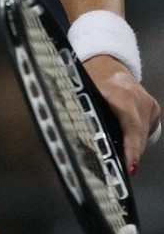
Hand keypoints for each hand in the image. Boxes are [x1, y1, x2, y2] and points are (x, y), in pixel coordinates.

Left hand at [84, 54, 161, 173]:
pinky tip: (125, 140)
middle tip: (120, 171)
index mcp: (121, 94)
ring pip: (142, 135)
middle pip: (138, 135)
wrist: (105, 61)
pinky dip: (136, 137)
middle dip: (130, 154)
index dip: (131, 148)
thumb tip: (80, 139)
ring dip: (132, 147)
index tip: (130, 167)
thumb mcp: (83, 92)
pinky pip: (146, 129)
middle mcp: (139, 98)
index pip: (131, 126)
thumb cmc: (90, 77)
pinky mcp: (153, 107)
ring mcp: (148, 103)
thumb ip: (87, 112)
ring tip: (120, 159)